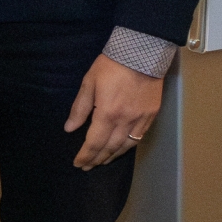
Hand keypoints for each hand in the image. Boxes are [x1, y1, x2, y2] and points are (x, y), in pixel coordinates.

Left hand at [64, 54, 163, 168]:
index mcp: (107, 113)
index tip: (78, 163)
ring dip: (113, 156)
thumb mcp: (88, 83)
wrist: (142, 54)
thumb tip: (69, 129)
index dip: (85, 155)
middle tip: (87, 166)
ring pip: (126, 146)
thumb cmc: (111, 66)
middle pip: (110, 148)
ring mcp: (141, 119)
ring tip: (102, 161)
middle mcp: (125, 121)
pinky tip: (121, 149)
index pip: (94, 142)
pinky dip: (128, 147)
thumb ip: (79, 108)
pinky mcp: (152, 115)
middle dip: (97, 159)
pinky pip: (139, 137)